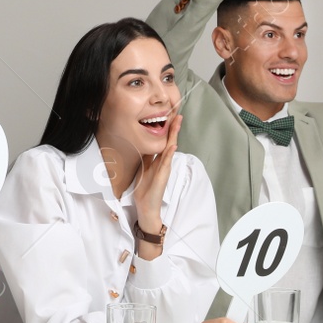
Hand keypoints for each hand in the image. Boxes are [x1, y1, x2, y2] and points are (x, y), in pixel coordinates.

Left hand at [131, 112, 181, 233]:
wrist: (146, 207)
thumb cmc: (145, 190)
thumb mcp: (143, 169)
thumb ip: (146, 159)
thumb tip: (144, 146)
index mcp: (157, 161)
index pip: (163, 142)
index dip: (166, 130)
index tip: (170, 118)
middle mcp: (162, 163)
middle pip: (169, 142)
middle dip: (173, 129)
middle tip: (178, 116)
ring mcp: (164, 169)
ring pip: (170, 149)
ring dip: (174, 136)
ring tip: (177, 124)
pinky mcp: (162, 176)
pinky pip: (166, 163)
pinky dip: (170, 154)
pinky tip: (173, 145)